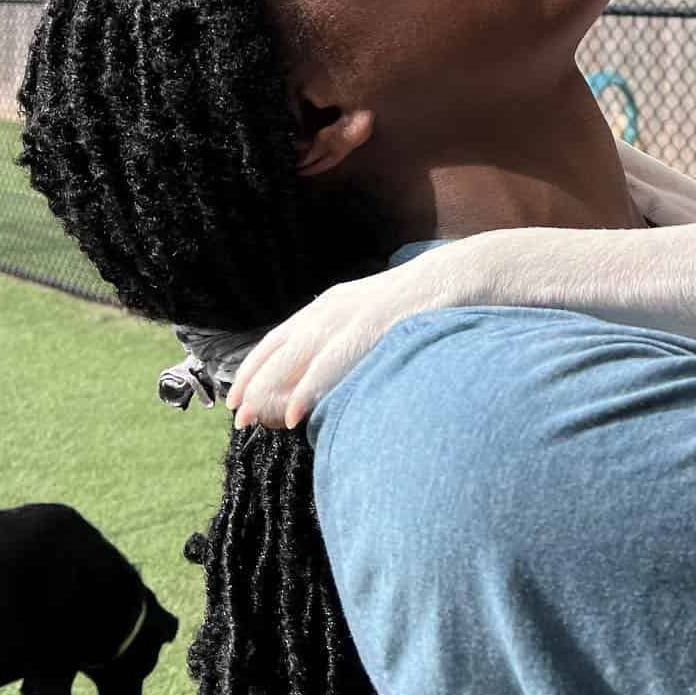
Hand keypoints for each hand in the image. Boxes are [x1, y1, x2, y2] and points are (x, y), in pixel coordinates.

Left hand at [227, 254, 458, 430]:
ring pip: (295, 356)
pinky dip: (308, 389)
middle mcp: (332, 307)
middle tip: (236, 417)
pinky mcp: (370, 327)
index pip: (279, 338)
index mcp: (332, 305)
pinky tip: (292, 414)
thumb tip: (329, 382)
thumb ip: (349, 344)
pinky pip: (331, 363)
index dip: (255, 367)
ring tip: (250, 419)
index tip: (235, 397)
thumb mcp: (375, 320)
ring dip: (269, 389)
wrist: (460, 275)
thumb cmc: (421, 308)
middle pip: (279, 348)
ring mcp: (350, 315)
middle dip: (254, 383)